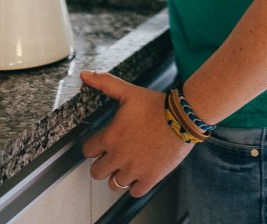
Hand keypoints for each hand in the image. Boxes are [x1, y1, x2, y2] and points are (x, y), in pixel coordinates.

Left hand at [81, 71, 192, 197]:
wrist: (183, 116)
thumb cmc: (155, 104)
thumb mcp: (127, 91)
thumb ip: (104, 83)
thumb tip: (84, 74)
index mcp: (110, 137)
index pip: (87, 151)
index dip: (94, 147)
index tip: (104, 143)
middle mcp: (118, 156)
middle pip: (96, 172)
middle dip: (104, 163)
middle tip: (116, 154)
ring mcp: (134, 170)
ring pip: (114, 184)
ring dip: (119, 175)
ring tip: (129, 163)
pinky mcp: (149, 178)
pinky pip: (134, 192)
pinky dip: (136, 185)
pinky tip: (141, 172)